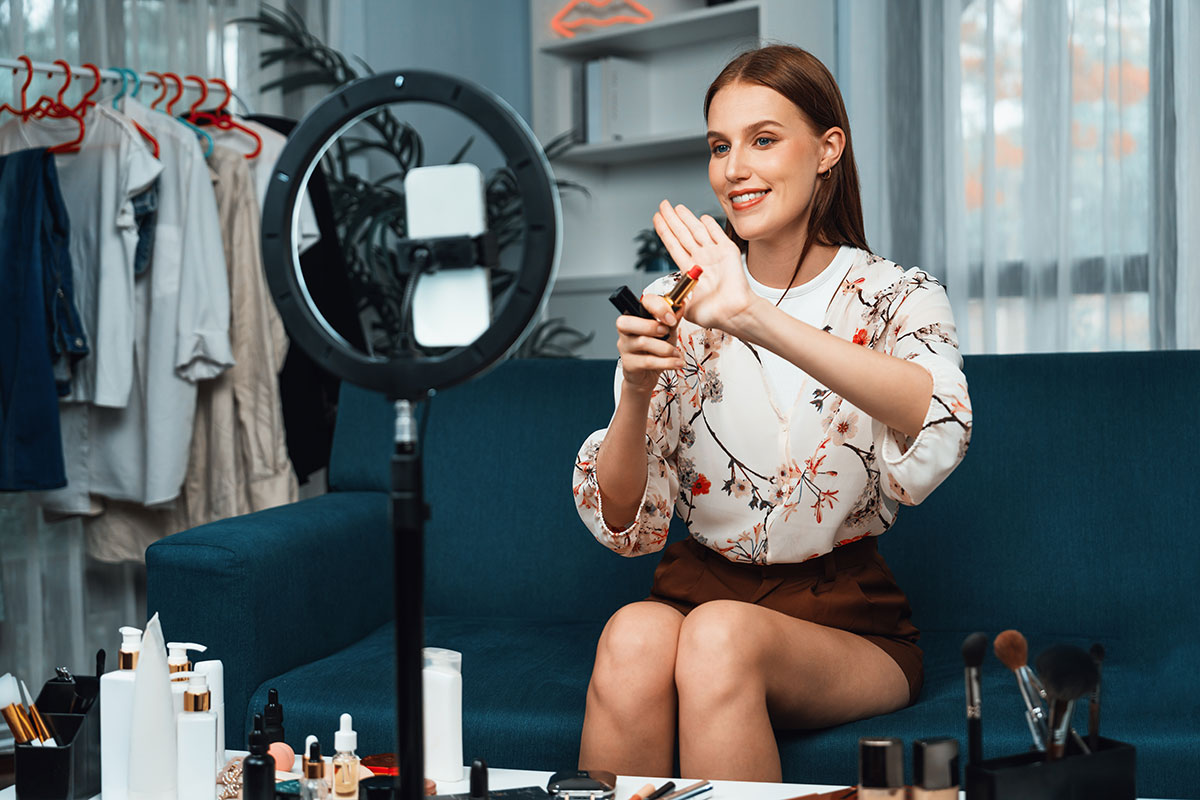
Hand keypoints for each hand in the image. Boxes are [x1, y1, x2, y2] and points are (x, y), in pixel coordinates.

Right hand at [615, 294, 683, 394]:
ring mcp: (625, 347)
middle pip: (627, 322)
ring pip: (642, 342)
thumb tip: (681, 305)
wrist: (647, 376)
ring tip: (675, 353)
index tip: (672, 318)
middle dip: (650, 326)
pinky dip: (666, 362)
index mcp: (637, 316)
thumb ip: (673, 319)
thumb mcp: (667, 333)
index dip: (658, 307)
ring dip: (665, 348)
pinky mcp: (629, 364)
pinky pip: (648, 361)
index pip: (643, 302)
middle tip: (665, 333)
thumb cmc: (655, 351)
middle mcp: (626, 330)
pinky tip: (676, 363)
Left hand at [652, 199, 757, 332]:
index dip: (664, 231)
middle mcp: (701, 259)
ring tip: (677, 207)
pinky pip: (717, 234)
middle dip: (672, 219)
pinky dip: (709, 224)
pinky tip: (702, 217)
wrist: (734, 313)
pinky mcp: (728, 251)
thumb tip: (660, 301)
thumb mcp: (685, 308)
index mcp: (690, 270)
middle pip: (682, 234)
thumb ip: (673, 301)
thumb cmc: (714, 314)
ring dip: (687, 218)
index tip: (656, 219)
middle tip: (663, 206)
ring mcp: (714, 254)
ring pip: (696, 231)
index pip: (673, 245)